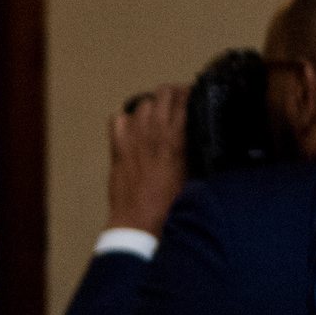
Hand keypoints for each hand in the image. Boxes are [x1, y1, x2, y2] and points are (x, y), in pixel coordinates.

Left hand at [107, 84, 188, 235]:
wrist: (139, 221)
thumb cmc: (169, 203)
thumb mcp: (193, 173)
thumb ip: (194, 148)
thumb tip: (198, 135)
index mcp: (176, 137)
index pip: (184, 99)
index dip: (191, 93)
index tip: (195, 95)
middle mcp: (153, 132)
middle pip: (163, 93)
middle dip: (172, 94)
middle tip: (177, 102)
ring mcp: (132, 138)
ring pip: (141, 104)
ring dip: (151, 106)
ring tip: (157, 115)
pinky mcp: (117, 148)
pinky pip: (117, 120)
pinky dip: (126, 120)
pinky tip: (133, 128)